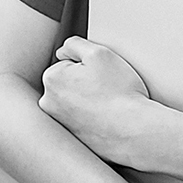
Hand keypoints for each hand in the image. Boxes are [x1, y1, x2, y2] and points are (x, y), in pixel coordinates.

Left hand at [39, 36, 150, 161]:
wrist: (134, 131)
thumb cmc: (119, 93)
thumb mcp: (98, 53)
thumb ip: (74, 44)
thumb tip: (62, 52)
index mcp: (51, 79)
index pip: (67, 61)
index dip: (88, 64)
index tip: (101, 74)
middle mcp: (48, 104)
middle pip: (68, 81)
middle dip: (85, 81)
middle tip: (106, 87)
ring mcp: (59, 123)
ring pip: (76, 100)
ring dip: (89, 98)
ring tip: (107, 103)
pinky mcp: (72, 138)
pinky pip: (83, 119)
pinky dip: (92, 116)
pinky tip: (107, 117)